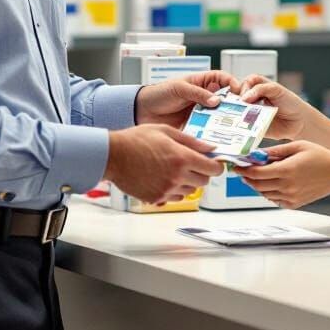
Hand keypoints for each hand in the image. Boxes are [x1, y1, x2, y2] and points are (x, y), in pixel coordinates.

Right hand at [105, 125, 224, 204]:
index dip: (216, 165)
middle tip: (192, 164)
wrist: (113, 156)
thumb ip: (191, 141)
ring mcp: (167, 189)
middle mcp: (177, 176)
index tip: (213, 163)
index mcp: (182, 157)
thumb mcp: (166, 131)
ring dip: (188, 182)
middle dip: (202, 172)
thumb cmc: (136, 140)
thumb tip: (210, 147)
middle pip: (204, 181)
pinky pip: (175, 197)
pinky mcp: (157, 198)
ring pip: (191, 191)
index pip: (213, 169)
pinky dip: (175, 190)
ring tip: (174, 169)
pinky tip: (164, 178)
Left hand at [135, 71, 241, 128]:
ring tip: (234, 128)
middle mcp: (206, 98)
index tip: (239, 92)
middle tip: (242, 113)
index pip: (224, 79)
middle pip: (227, 100)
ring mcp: (203, 113)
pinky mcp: (198, 127)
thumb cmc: (160, 93)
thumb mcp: (179, 88)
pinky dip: (215, 134)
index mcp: (203, 82)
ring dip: (227, 121)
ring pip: (221, 116)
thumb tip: (217, 101)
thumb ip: (198, 93)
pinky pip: (210, 131)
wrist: (142, 111)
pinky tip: (220, 138)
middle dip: (236, 105)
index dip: (234, 83)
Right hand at [238, 76, 311, 140]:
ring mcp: (251, 112)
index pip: (244, 84)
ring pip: (237, 111)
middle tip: (242, 107)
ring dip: (237, 113)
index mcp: (257, 87)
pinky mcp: (252, 125)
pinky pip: (242, 124)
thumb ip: (260, 89)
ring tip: (242, 116)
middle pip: (237, 97)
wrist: (299, 121)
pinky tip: (243, 124)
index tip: (245, 96)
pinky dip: (240, 124)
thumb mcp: (276, 89)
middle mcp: (252, 99)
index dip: (243, 88)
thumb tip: (244, 98)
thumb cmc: (290, 102)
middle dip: (237, 101)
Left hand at [239, 140, 329, 208]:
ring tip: (258, 175)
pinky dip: (269, 192)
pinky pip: (274, 199)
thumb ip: (275, 151)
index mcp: (287, 170)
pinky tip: (272, 183)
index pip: (257, 173)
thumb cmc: (319, 156)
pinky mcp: (294, 204)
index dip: (244, 169)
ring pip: (264, 193)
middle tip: (243, 170)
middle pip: (257, 185)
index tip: (238, 165)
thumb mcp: (297, 146)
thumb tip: (257, 153)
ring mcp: (291, 197)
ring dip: (257, 185)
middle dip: (247, 177)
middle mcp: (287, 186)